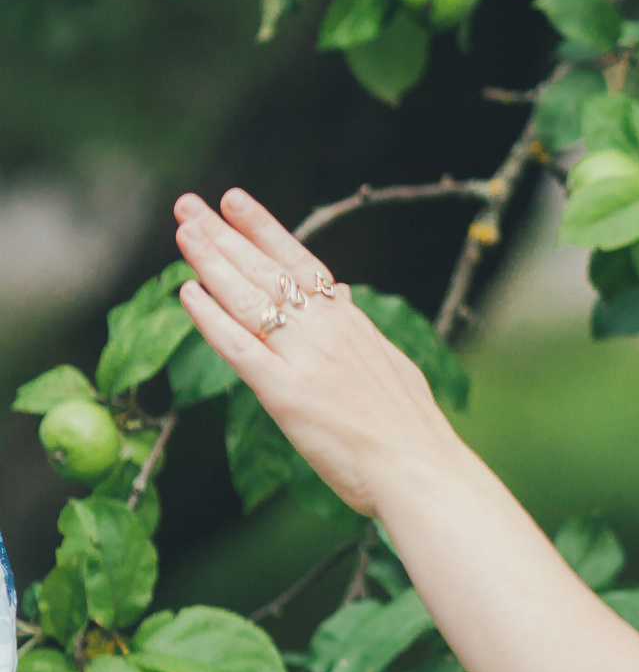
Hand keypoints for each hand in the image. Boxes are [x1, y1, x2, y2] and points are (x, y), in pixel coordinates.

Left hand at [169, 189, 463, 519]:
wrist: (422, 470)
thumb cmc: (411, 430)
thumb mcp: (391, 365)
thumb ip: (358, 330)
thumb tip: (342, 297)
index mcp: (352, 324)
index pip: (301, 263)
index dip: (264, 229)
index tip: (235, 201)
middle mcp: (327, 332)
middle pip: (267, 272)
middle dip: (224, 235)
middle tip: (189, 205)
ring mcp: (305, 360)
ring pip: (249, 299)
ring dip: (210, 262)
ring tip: (183, 231)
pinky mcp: (286, 394)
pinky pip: (239, 347)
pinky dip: (210, 319)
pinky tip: (187, 295)